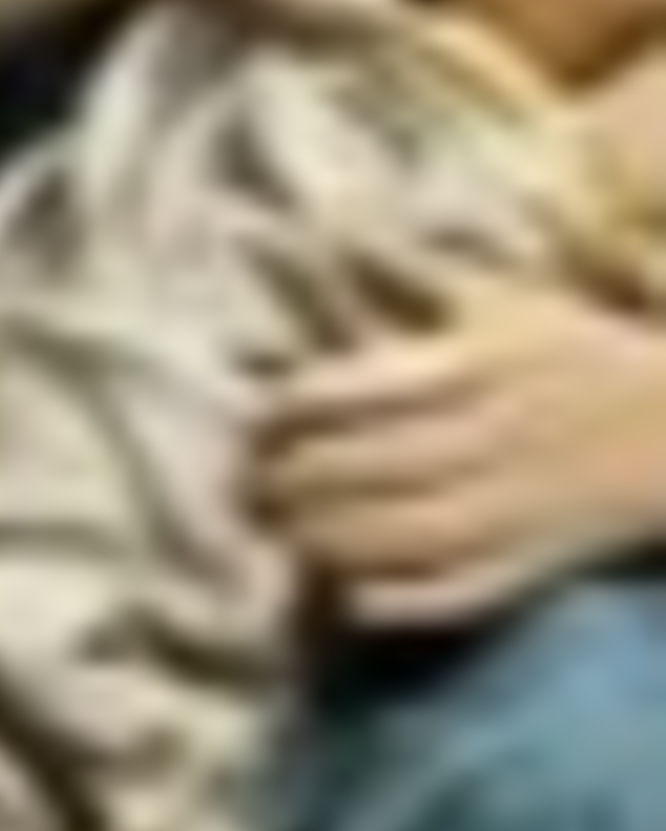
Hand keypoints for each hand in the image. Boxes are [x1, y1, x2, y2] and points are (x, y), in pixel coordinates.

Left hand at [256, 268, 665, 628]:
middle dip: (294, 479)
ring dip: (330, 540)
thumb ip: (410, 267)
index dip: (289, 408)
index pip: (358, 390)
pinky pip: (464, 593)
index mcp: (480, 366)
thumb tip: (324, 228)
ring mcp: (520, 508)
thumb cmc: (583, 352)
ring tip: (283, 532)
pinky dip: (403, 602)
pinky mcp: (540, 564)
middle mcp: (495, 438)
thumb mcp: (503, 299)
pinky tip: (348, 598)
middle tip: (248, 482)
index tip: (255, 417)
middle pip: (371, 465)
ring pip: (407, 535)